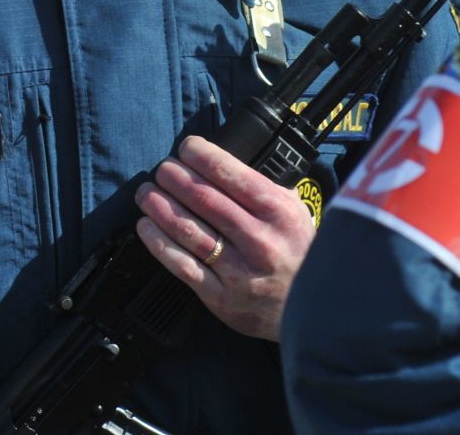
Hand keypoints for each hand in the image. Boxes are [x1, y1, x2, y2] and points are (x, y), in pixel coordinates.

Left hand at [135, 136, 315, 341]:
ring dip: (159, 206)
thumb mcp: (294, 211)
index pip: (230, 173)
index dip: (200, 155)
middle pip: (203, 199)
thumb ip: (263, 186)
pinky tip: (146, 226)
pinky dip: (158, 242)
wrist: (313, 311)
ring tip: (146, 193)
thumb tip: (221, 160)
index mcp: (278, 211)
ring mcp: (238, 271)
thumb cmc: (298, 252)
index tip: (186, 148)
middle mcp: (259, 239)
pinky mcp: (220, 297)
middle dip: (174, 177)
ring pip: (188, 229)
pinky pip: (181, 264)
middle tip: (162, 169)